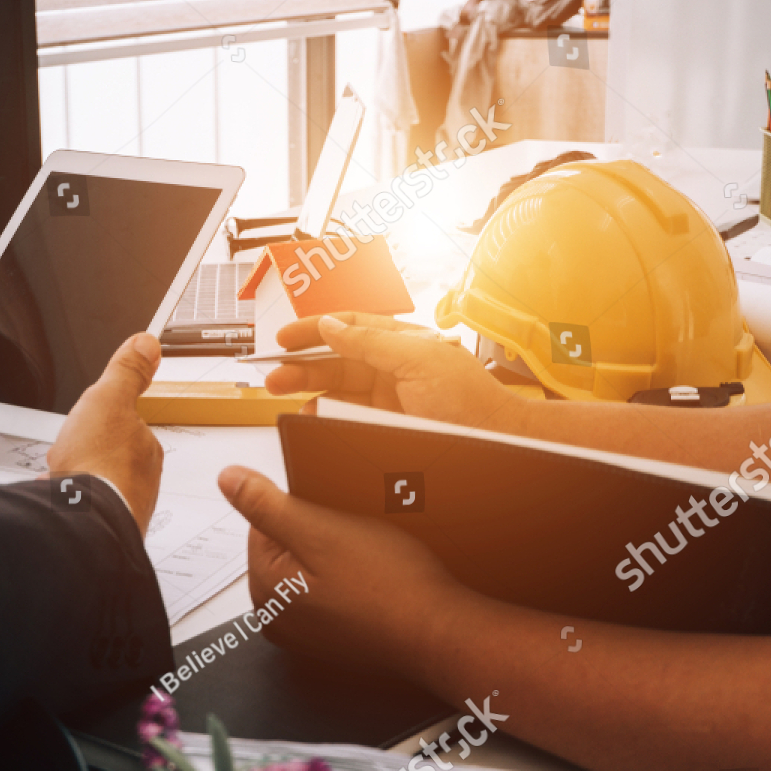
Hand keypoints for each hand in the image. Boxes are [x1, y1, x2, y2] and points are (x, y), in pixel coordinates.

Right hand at [48, 333, 162, 534]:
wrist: (82, 518)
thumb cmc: (96, 464)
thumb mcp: (107, 399)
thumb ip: (126, 372)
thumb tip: (148, 344)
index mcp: (145, 447)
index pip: (124, 429)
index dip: (98, 425)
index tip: (84, 428)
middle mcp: (141, 481)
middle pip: (109, 458)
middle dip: (86, 455)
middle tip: (69, 454)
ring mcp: (125, 507)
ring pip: (97, 486)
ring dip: (78, 482)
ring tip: (61, 480)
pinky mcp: (106, 528)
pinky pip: (86, 511)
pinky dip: (70, 504)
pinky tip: (58, 501)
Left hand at [217, 466, 475, 675]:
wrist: (437, 633)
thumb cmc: (387, 583)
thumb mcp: (320, 530)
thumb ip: (266, 505)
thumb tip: (227, 479)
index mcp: (264, 587)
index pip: (264, 525)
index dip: (303, 511)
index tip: (336, 519)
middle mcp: (275, 617)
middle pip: (285, 549)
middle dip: (318, 536)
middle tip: (358, 541)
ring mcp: (303, 634)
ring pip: (309, 571)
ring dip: (334, 558)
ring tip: (370, 561)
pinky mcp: (331, 642)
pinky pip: (329, 595)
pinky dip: (347, 583)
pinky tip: (373, 583)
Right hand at [265, 312, 525, 432]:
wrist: (498, 446)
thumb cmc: (470, 401)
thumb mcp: (417, 360)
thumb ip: (370, 341)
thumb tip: (330, 325)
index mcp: (402, 343)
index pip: (349, 327)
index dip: (314, 330)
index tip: (283, 339)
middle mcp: (391, 370)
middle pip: (335, 362)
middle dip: (301, 366)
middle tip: (272, 378)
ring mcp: (387, 402)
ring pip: (336, 392)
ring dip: (308, 392)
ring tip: (284, 398)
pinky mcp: (385, 430)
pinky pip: (346, 421)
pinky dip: (325, 419)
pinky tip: (312, 418)